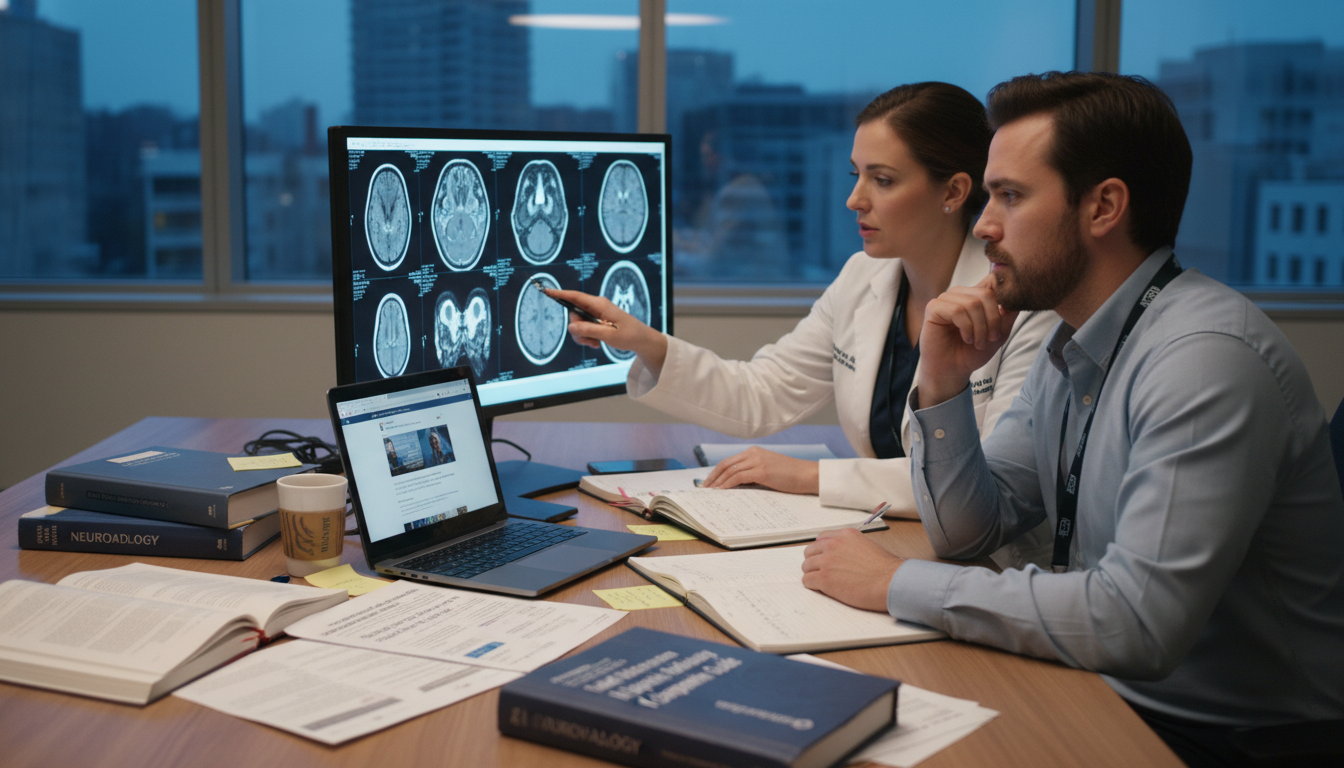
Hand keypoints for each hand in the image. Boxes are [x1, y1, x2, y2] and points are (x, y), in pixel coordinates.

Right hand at [546, 288, 668, 375]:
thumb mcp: (608, 335)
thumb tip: (572, 327)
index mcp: (599, 305)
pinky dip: (587, 337)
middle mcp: (596, 306)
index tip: (547, 291)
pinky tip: (597, 344)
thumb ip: (589, 330)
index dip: (560, 294)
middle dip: (578, 330)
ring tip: (596, 344)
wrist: (641, 340)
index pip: (575, 297)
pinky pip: (584, 328)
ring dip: (583, 336)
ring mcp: (597, 313)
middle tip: (590, 342)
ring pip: (578, 324)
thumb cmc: (628, 335)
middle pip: (574, 315)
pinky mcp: (598, 321)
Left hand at [700, 447, 818, 493]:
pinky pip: (738, 477)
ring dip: (717, 482)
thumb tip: (736, 484)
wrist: (807, 474)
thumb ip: (753, 473)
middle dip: (712, 477)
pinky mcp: (761, 471)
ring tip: (709, 492)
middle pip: (725, 464)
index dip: (716, 471)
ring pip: (729, 471)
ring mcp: (757, 461)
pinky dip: (727, 484)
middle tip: (703, 488)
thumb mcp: (769, 470)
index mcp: (754, 451)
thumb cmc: (790, 475)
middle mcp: (753, 453)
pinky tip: (721, 491)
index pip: (729, 461)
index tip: (708, 482)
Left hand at [800, 529, 901, 611]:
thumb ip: (850, 547)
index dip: (821, 550)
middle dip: (814, 562)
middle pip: (810, 552)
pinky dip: (812, 585)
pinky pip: (807, 581)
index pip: (821, 539)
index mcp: (845, 535)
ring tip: (822, 581)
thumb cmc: (886, 569)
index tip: (822, 557)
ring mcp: (827, 561)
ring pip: (806, 566)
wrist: (890, 582)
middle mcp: (834, 545)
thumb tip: (842, 555)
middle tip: (821, 571)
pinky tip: (821, 588)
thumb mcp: (867, 546)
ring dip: (812, 574)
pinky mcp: (824, 578)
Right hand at [916, 273, 1019, 408]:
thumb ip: (1008, 315)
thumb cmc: (972, 352)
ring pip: (972, 304)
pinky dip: (966, 328)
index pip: (993, 280)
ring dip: (980, 328)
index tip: (1005, 318)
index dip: (1003, 297)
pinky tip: (966, 339)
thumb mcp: (998, 334)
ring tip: (977, 342)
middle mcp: (959, 294)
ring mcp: (945, 299)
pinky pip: (957, 311)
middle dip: (993, 320)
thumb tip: (1014, 298)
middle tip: (991, 338)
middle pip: (986, 294)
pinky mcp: (933, 308)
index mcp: (974, 296)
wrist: (954, 371)